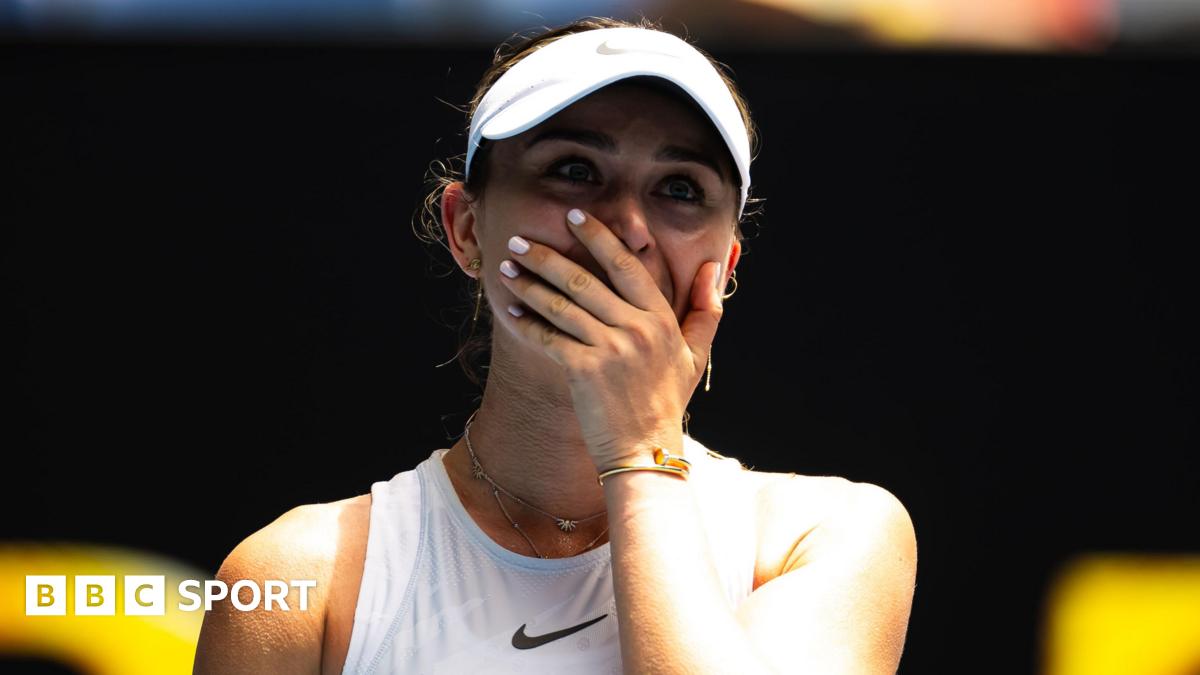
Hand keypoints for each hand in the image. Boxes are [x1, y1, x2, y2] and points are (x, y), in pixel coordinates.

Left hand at [495, 207, 724, 471]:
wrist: (647, 450)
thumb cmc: (667, 401)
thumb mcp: (695, 353)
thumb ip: (706, 307)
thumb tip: (716, 265)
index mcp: (661, 318)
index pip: (627, 265)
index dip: (598, 237)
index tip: (574, 216)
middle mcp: (636, 328)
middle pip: (584, 280)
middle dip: (546, 256)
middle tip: (519, 240)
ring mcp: (610, 349)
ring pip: (562, 305)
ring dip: (529, 284)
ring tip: (507, 268)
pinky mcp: (585, 370)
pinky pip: (549, 338)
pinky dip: (528, 324)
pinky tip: (511, 312)